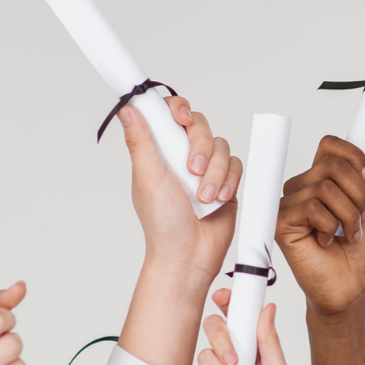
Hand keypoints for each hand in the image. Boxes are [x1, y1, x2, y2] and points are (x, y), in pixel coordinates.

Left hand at [119, 97, 241, 284]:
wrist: (189, 255)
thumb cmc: (163, 224)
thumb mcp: (148, 178)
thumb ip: (140, 142)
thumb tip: (127, 110)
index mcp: (159, 152)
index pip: (168, 115)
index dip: (177, 109)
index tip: (180, 119)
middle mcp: (182, 157)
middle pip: (199, 125)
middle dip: (200, 146)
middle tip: (192, 170)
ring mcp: (206, 169)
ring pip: (221, 146)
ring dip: (214, 172)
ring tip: (203, 196)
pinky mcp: (226, 182)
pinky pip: (236, 165)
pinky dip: (229, 181)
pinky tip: (218, 199)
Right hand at [192, 302, 292, 364]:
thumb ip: (269, 343)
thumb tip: (268, 309)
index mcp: (254, 348)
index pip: (237, 317)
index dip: (228, 302)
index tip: (224, 296)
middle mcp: (232, 357)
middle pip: (214, 327)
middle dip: (222, 340)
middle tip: (235, 360)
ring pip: (206, 356)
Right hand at [276, 135, 364, 316]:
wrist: (349, 287)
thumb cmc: (356, 254)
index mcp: (319, 180)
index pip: (330, 145)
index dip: (354, 156)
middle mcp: (301, 189)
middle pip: (331, 165)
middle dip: (358, 193)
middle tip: (361, 217)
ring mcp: (289, 205)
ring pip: (325, 188)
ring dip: (348, 215)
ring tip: (347, 234)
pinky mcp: (281, 223)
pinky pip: (312, 208)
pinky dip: (330, 227)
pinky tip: (327, 242)